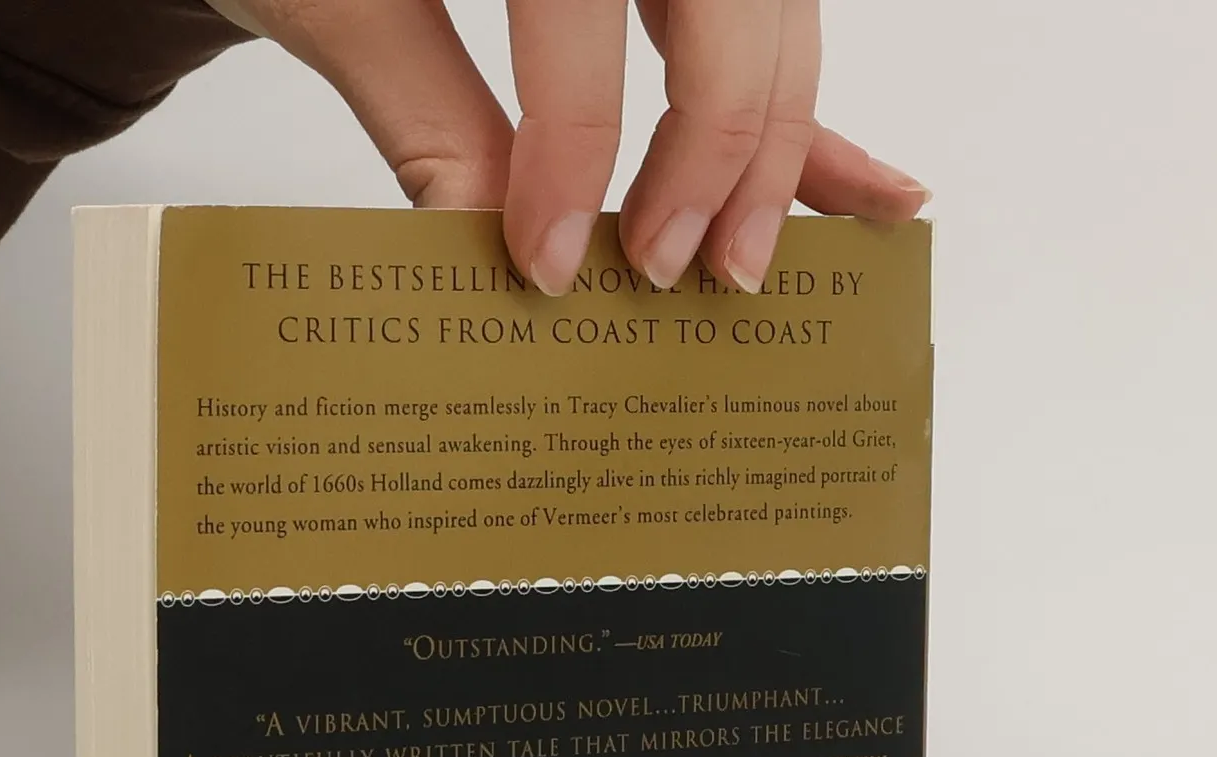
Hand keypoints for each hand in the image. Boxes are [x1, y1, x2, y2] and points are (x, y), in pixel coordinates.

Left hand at [207, 0, 927, 293]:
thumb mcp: (343, 0)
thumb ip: (420, 110)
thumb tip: (484, 249)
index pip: (582, 10)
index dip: (574, 145)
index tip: (549, 260)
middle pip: (731, 7)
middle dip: (714, 149)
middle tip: (670, 270)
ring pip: (775, 19)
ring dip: (775, 146)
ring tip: (745, 263)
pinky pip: (771, 26)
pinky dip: (806, 116)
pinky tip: (873, 193)